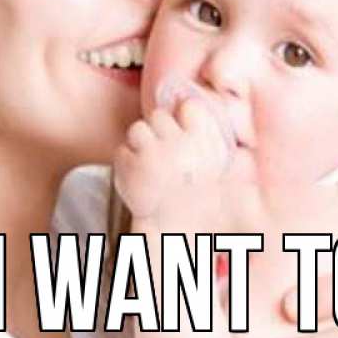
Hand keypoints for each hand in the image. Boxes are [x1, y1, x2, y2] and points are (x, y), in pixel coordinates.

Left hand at [113, 97, 231, 225]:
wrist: (176, 233)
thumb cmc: (199, 203)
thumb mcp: (216, 168)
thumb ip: (206, 137)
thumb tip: (189, 103)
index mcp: (205, 143)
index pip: (190, 106)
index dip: (184, 114)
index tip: (184, 128)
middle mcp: (179, 144)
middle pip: (159, 116)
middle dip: (159, 131)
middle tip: (164, 154)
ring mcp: (152, 155)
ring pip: (137, 129)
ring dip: (140, 143)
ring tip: (150, 164)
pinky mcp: (130, 167)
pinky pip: (121, 151)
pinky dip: (126, 162)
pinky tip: (138, 176)